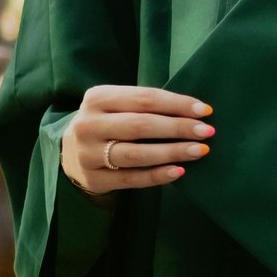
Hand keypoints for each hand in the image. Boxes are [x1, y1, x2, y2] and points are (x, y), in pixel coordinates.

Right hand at [61, 85, 214, 196]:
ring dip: (172, 152)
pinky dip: (158, 175)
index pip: (144, 98)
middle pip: (141, 125)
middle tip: (207, 131)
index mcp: (97, 97)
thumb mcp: (116, 106)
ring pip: (137, 153)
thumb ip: (146, 106)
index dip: (177, 104)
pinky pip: (132, 178)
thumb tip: (195, 111)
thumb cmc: (107, 123)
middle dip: (178, 128)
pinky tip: (179, 171)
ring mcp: (87, 154)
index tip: (205, 110)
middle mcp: (88, 124)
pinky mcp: (94, 179)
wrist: (70, 154)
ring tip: (199, 151)